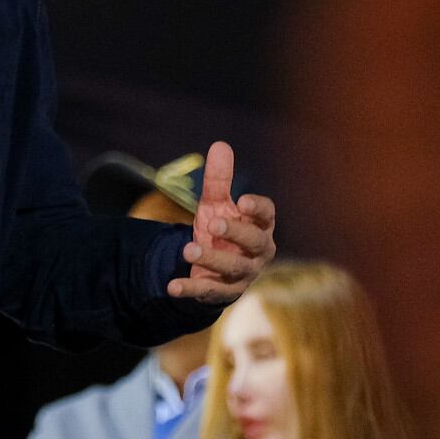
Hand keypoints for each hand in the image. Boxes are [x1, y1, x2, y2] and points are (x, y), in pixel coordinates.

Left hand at [167, 140, 276, 304]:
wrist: (213, 268)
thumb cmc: (223, 230)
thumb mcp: (217, 204)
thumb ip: (219, 180)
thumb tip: (220, 145)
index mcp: (260, 227)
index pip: (267, 216)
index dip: (258, 208)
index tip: (242, 200)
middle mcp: (257, 252)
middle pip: (254, 243)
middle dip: (236, 232)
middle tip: (214, 223)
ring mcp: (242, 275)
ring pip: (233, 269)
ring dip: (211, 259)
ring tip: (188, 249)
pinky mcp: (223, 293)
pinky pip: (208, 292)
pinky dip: (190, 289)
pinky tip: (172, 286)